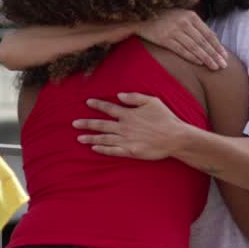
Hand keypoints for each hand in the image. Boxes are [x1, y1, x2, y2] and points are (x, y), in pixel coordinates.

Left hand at [72, 92, 187, 160]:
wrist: (175, 138)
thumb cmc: (166, 118)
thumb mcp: (152, 101)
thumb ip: (134, 97)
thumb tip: (118, 95)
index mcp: (129, 114)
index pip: (109, 108)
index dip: (97, 105)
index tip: (87, 102)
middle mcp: (124, 127)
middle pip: (101, 125)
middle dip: (86, 124)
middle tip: (73, 124)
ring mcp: (126, 140)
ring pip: (104, 139)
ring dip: (90, 138)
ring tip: (79, 138)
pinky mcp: (130, 151)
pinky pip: (113, 151)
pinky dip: (102, 149)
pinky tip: (93, 148)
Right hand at [135, 9, 227, 69]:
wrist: (142, 16)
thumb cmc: (165, 17)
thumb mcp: (182, 15)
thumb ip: (195, 25)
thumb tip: (211, 38)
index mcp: (191, 16)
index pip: (208, 33)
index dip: (218, 46)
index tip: (225, 56)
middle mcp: (184, 22)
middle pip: (203, 42)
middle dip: (215, 55)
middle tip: (223, 65)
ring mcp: (174, 30)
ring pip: (194, 47)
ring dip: (206, 58)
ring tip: (214, 67)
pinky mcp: (164, 39)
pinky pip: (181, 50)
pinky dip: (191, 57)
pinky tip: (199, 63)